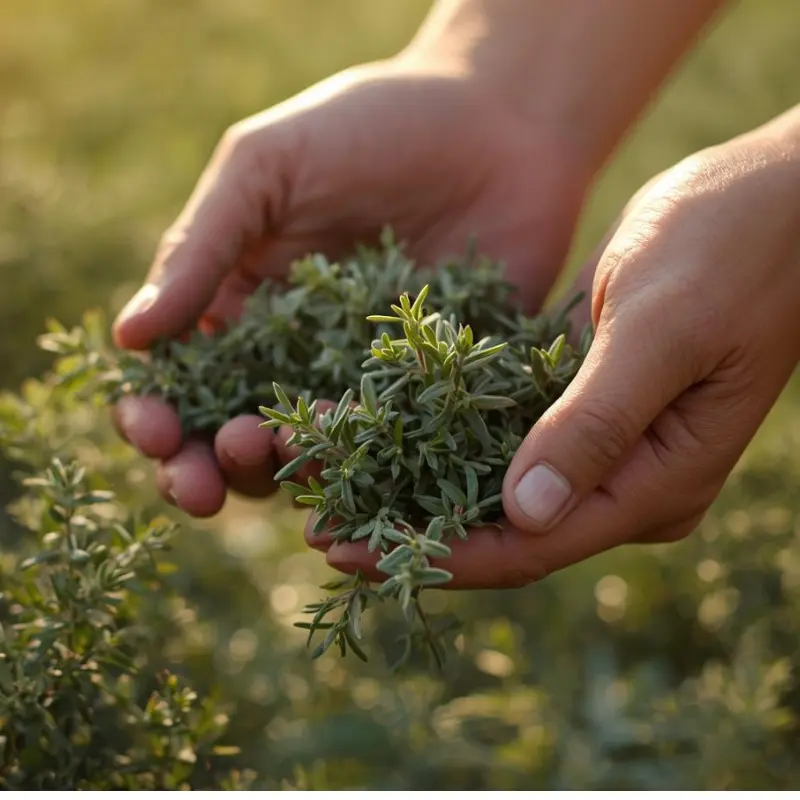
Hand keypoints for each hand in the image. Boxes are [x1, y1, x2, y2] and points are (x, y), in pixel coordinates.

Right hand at [111, 56, 591, 516]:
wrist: (497, 123)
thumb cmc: (369, 127)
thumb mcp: (266, 167)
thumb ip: (201, 248)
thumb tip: (129, 338)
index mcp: (243, 309)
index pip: (183, 383)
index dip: (157, 418)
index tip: (155, 431)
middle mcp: (299, 359)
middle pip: (237, 439)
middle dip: (210, 468)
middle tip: (204, 481)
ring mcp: (368, 383)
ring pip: (314, 457)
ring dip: (283, 476)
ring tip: (277, 455)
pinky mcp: (437, 394)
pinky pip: (404, 450)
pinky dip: (379, 475)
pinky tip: (363, 481)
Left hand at [324, 109, 799, 587]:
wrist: (771, 197)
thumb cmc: (735, 247)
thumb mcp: (662, 331)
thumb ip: (596, 424)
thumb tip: (523, 513)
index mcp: (655, 483)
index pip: (530, 545)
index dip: (436, 555)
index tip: (348, 552)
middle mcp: (624, 480)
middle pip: (502, 527)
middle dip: (408, 528)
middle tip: (317, 526)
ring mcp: (602, 442)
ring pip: (491, 481)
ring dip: (410, 481)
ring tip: (327, 480)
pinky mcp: (579, 399)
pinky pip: (500, 429)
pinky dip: (438, 432)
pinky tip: (377, 427)